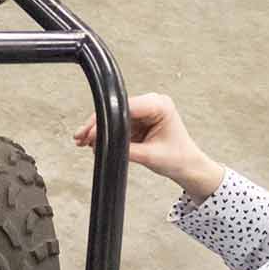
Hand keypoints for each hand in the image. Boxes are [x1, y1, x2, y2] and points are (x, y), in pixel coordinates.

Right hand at [75, 92, 223, 198]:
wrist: (188, 166)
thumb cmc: (178, 158)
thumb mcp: (150, 156)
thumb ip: (125, 149)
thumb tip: (101, 146)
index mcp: (160, 105)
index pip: (125, 107)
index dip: (105, 119)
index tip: (90, 133)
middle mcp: (152, 103)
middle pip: (116, 109)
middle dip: (98, 124)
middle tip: (80, 137)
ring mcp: (145, 110)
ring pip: (114, 116)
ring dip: (99, 129)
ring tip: (83, 141)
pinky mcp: (140, 119)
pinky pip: (118, 123)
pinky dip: (106, 132)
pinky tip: (93, 141)